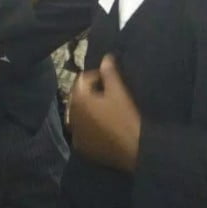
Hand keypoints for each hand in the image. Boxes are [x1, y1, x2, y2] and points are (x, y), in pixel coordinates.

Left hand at [68, 54, 140, 172]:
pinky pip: (80, 130)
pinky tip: (101, 126)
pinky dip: (87, 126)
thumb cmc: (126, 117)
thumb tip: (106, 57)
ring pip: (78, 113)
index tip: (111, 81)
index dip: (97, 77)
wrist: (135, 150)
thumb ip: (109, 73)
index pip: (82, 80)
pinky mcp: (81, 147)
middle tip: (108, 94)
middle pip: (78, 97)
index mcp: (78, 99)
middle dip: (90, 93)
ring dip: (88, 109)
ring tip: (105, 109)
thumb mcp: (118, 92)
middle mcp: (71, 115)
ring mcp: (74, 132)